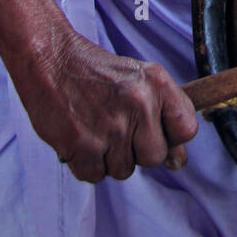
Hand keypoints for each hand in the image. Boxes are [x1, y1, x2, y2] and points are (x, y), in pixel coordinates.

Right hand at [10, 29, 198, 183]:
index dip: (171, 137)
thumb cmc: (93, 72)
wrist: (50, 59)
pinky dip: (86, 164)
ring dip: (109, 158)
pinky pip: (95, 176)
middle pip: (155, 157)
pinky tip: (80, 138)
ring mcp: (111, 127)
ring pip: (124, 170)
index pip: (186, 128)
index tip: (156, 133)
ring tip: (95, 129)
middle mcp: (138, 104)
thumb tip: (178, 161)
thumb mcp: (137, 79)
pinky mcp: (83, 146)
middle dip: (137, 151)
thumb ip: (162, 115)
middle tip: (116, 128)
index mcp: (156, 84)